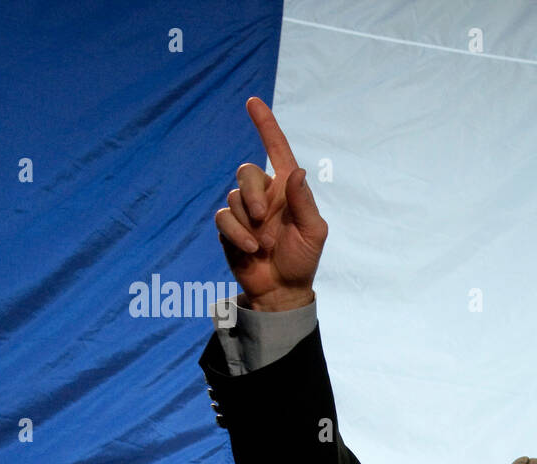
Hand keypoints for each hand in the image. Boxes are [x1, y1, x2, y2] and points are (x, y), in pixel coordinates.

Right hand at [215, 97, 327, 311]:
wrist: (281, 289)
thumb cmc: (302, 259)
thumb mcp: (313, 232)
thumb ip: (303, 202)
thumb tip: (294, 170)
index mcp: (287, 190)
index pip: (276, 150)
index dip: (266, 126)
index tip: (253, 102)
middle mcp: (265, 195)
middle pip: (246, 172)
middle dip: (253, 193)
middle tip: (264, 218)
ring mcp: (245, 210)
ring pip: (233, 196)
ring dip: (247, 222)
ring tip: (261, 244)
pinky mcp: (230, 226)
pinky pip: (223, 217)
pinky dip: (235, 232)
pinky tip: (249, 249)